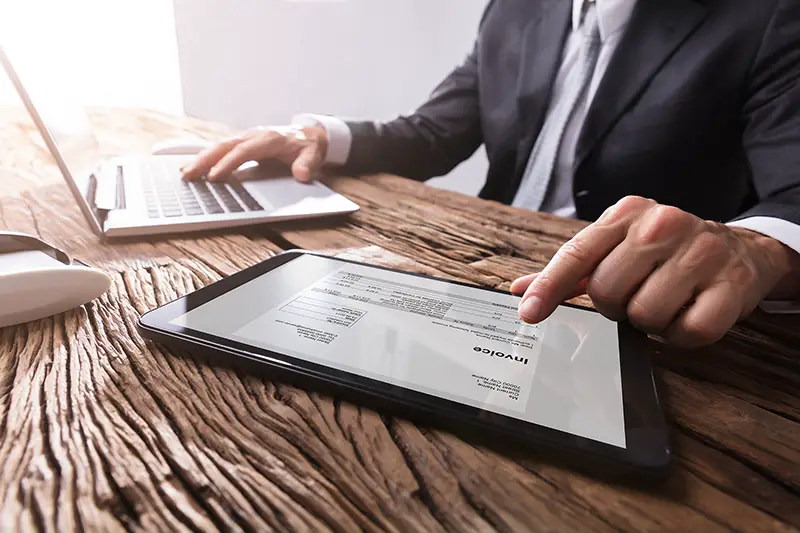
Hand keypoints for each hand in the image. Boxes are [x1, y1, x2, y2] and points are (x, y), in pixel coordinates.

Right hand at [180, 124, 327, 181]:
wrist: (309, 135)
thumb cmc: (307, 146)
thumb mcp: (313, 155)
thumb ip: (307, 165)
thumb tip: (301, 174)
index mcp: (268, 138)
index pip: (244, 150)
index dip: (229, 162)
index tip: (215, 176)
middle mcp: (253, 136)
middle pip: (225, 146)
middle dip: (205, 159)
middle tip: (189, 174)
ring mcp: (246, 139)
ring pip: (219, 147)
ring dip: (201, 159)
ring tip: (185, 173)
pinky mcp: (242, 145)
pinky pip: (221, 151)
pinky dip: (206, 158)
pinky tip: (194, 168)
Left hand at [510, 196, 799, 347]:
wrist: (741, 248)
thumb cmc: (666, 252)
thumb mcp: (618, 247)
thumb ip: (572, 270)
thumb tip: (521, 289)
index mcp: (627, 213)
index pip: (577, 254)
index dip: (550, 287)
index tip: (529, 313)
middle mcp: (662, 224)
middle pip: (607, 292)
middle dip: (615, 306)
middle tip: (635, 296)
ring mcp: (701, 251)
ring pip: (646, 315)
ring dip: (650, 322)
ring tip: (665, 302)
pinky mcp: (732, 283)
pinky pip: (689, 331)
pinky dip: (682, 334)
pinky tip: (689, 313)